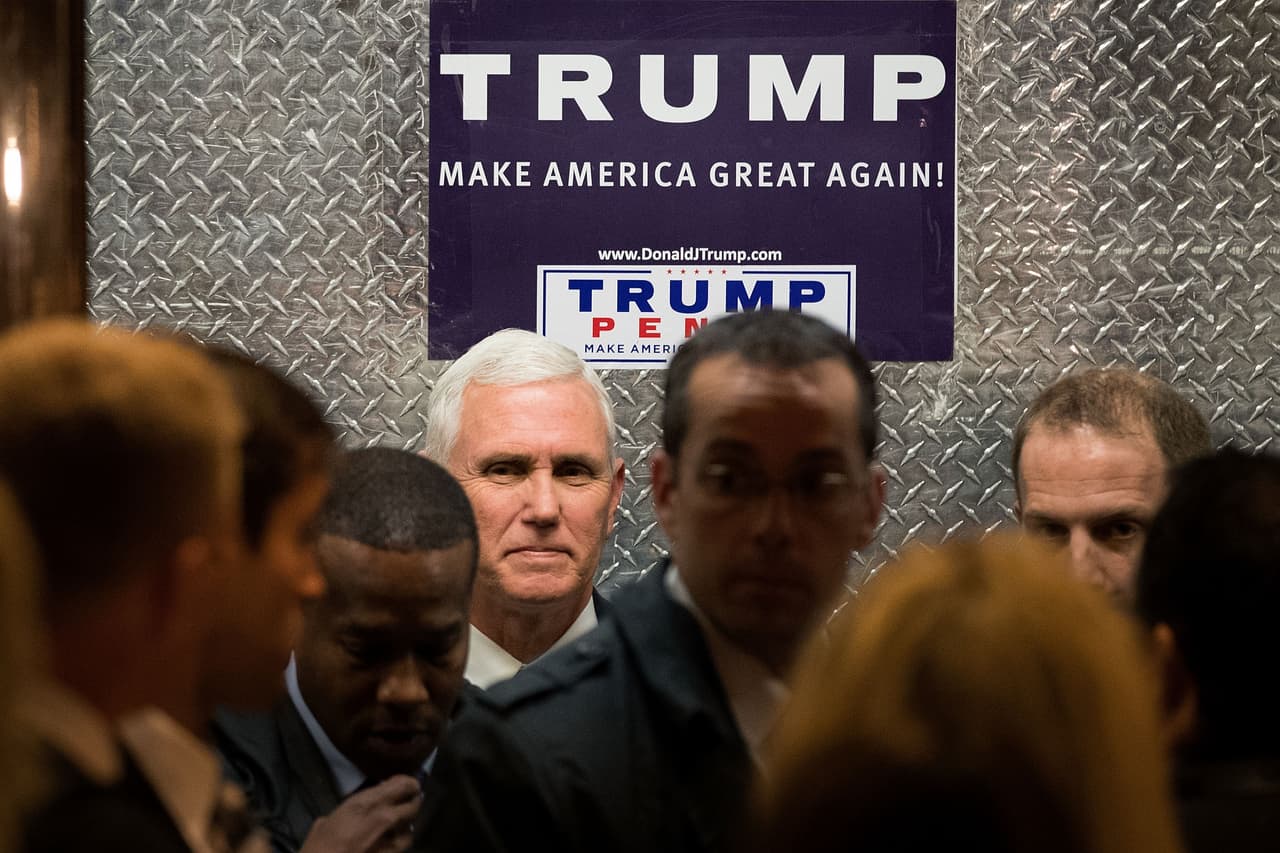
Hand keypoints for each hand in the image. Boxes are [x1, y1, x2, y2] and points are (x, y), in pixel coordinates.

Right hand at [299, 775, 421, 852]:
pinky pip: (400, 849)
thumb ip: (344, 814)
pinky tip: (387, 847)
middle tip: (406, 803)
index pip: (404, 785)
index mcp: (370, 803)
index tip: (402, 785)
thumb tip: (344, 817)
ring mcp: (392, 841)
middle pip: (414, 805)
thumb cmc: (319, 846)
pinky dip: (396, 846)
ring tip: (396, 829)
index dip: (408, 783)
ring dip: (405, 828)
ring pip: (411, 831)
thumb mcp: (327, 821)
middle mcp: (386, 818)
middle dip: (411, 803)